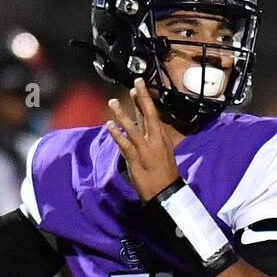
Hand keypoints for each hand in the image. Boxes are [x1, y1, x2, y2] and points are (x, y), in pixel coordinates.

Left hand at [105, 78, 178, 200]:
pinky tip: (110, 125)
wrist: (166, 192)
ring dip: (122, 114)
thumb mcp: (165, 152)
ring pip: (133, 128)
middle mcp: (155, 141)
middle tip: (135, 84)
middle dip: (142, 98)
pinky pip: (125, 145)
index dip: (146, 100)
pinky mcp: (137, 160)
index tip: (139, 86)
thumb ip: (155, 138)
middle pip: (149, 115)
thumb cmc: (164, 174)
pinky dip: (117, 134)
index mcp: (162, 138)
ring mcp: (146, 150)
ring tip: (112, 102)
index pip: (154, 115)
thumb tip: (149, 126)